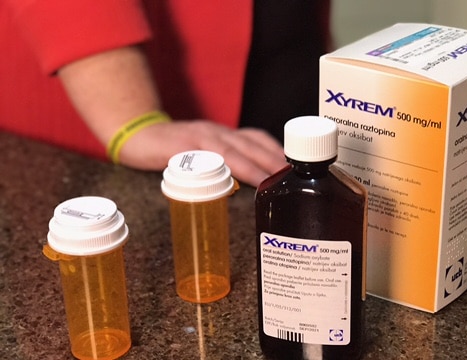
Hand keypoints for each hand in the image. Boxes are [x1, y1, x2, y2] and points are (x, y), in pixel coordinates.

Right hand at [117, 119, 287, 186]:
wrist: (136, 134)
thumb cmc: (174, 149)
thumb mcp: (205, 153)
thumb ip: (226, 163)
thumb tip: (251, 185)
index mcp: (225, 135)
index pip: (258, 139)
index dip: (277, 150)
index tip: (296, 165)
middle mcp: (216, 132)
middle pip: (251, 144)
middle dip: (274, 160)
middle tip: (292, 176)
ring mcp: (199, 138)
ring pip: (232, 150)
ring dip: (254, 165)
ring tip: (270, 180)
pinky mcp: (180, 147)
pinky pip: (204, 158)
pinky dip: (221, 168)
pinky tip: (232, 181)